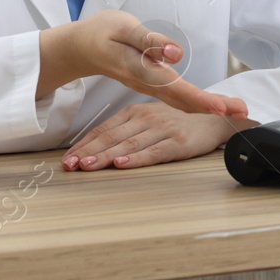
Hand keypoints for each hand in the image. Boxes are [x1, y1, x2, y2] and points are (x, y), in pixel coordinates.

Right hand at [40, 9, 247, 118]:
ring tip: (235, 110)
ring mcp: (149, 87)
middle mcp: (147, 84)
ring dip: (209, 106)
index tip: (222, 107)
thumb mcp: (124, 29)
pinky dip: (197, 103)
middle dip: (214, 107)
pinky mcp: (151, 85)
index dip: (201, 99)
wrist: (81, 48)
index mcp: (142, 70)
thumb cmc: (102, 33)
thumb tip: (177, 52)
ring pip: (182, 102)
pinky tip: (211, 104)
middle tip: (243, 112)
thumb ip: (150, 43)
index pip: (177, 88)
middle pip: (184, 101)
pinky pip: (176, 98)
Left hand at [62, 102, 254, 170]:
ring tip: (88, 167)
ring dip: (105, 157)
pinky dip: (136, 158)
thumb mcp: (147, 121)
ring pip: (128, 145)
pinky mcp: (178, 142)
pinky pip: (154, 152)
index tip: (67, 159)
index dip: (84, 145)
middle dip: (88, 153)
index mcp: (135, 112)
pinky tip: (122, 164)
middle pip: (112, 137)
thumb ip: (125, 131)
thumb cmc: (176, 123)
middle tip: (70, 166)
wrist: (212, 119)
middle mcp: (146, 118)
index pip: (103, 129)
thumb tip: (95, 150)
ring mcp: (162, 129)